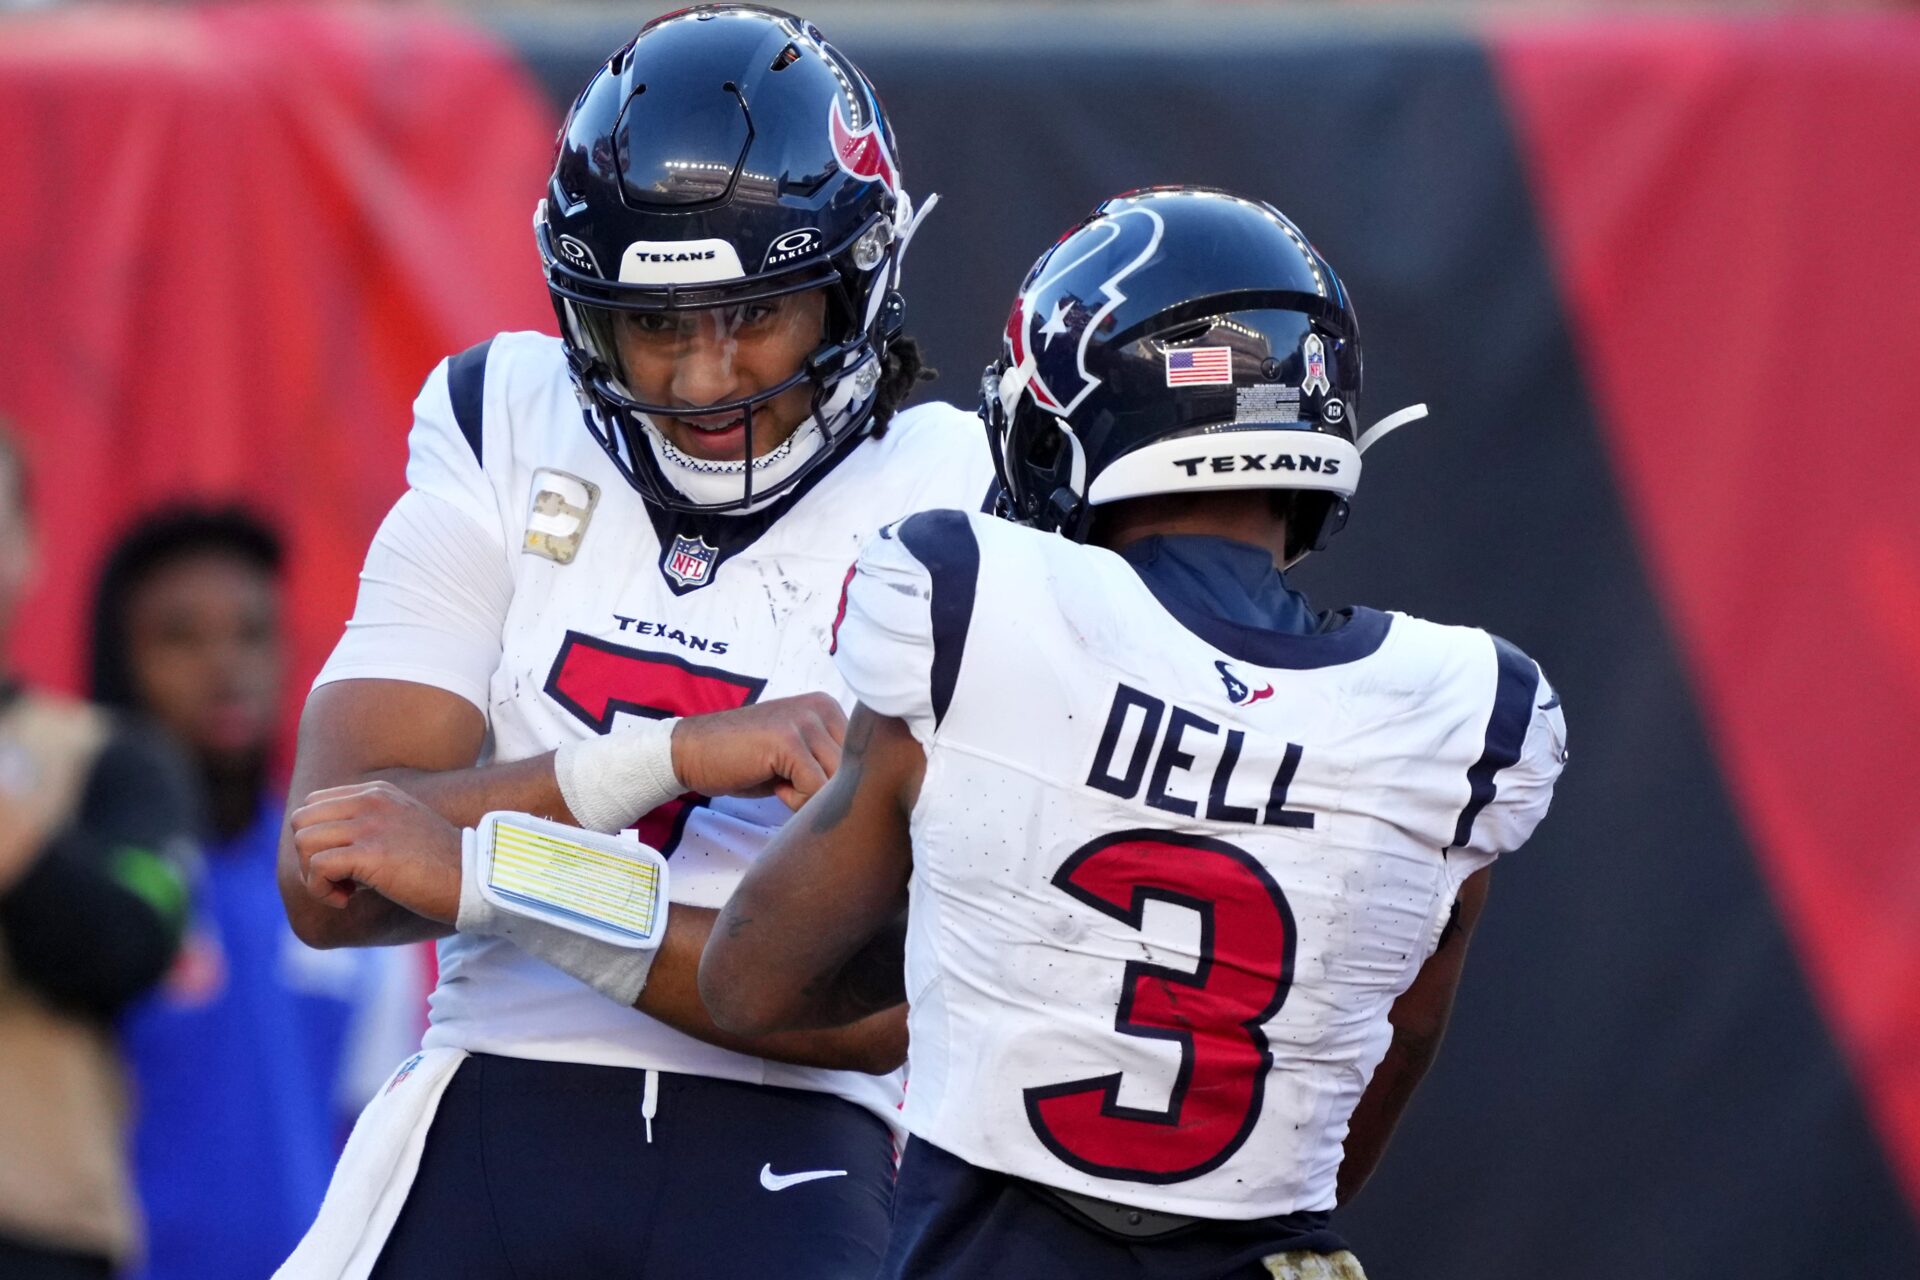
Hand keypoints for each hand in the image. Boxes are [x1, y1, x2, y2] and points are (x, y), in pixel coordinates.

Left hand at [290, 781, 463, 922]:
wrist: (473, 879)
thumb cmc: (441, 866)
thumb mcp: (402, 830)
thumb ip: (368, 826)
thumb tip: (324, 853)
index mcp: (378, 792)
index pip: (313, 803)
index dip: (317, 839)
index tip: (343, 864)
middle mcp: (371, 801)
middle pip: (300, 820)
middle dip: (308, 856)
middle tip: (338, 879)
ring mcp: (370, 824)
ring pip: (302, 842)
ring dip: (313, 875)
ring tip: (344, 890)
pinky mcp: (370, 852)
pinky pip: (317, 867)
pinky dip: (322, 890)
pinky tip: (348, 900)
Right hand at [671, 693, 846, 810]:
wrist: (693, 752)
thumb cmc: (745, 760)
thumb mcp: (797, 755)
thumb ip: (829, 762)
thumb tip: (866, 794)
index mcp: (828, 707)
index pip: (860, 759)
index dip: (833, 782)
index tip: (802, 778)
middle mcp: (822, 707)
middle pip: (852, 771)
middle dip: (824, 791)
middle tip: (789, 784)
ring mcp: (805, 720)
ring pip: (836, 781)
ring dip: (809, 796)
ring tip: (780, 782)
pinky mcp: (788, 740)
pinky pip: (815, 788)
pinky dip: (795, 800)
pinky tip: (773, 785)